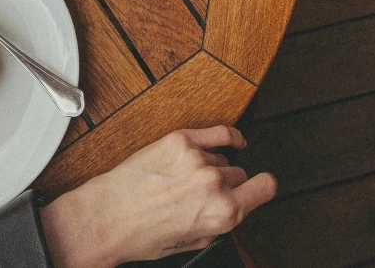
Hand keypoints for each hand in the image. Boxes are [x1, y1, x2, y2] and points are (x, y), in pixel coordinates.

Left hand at [40, 126, 277, 267]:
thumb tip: (228, 207)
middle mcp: (214, 183)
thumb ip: (217, 223)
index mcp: (222, 213)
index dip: (263, 188)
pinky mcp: (180, 139)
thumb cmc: (143, 234)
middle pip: (238, 174)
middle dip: (226, 183)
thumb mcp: (192, 243)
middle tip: (202, 194)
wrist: (108, 216)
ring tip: (185, 179)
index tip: (260, 187)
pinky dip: (227, 135)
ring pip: (221, 158)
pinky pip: (217, 132)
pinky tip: (231, 139)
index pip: (266, 188)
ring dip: (211, 166)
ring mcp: (197, 158)